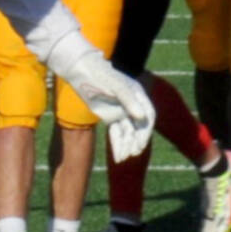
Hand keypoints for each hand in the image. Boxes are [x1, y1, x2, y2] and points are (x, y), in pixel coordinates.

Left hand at [49, 32, 154, 160]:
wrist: (82, 72)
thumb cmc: (101, 75)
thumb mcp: (116, 86)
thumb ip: (129, 101)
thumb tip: (142, 118)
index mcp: (138, 95)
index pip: (148, 116)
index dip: (145, 131)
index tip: (140, 143)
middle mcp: (132, 104)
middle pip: (138, 127)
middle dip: (136, 141)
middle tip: (132, 153)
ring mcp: (121, 111)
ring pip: (127, 132)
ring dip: (126, 145)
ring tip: (122, 158)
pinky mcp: (111, 117)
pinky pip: (117, 133)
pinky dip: (117, 144)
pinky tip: (117, 156)